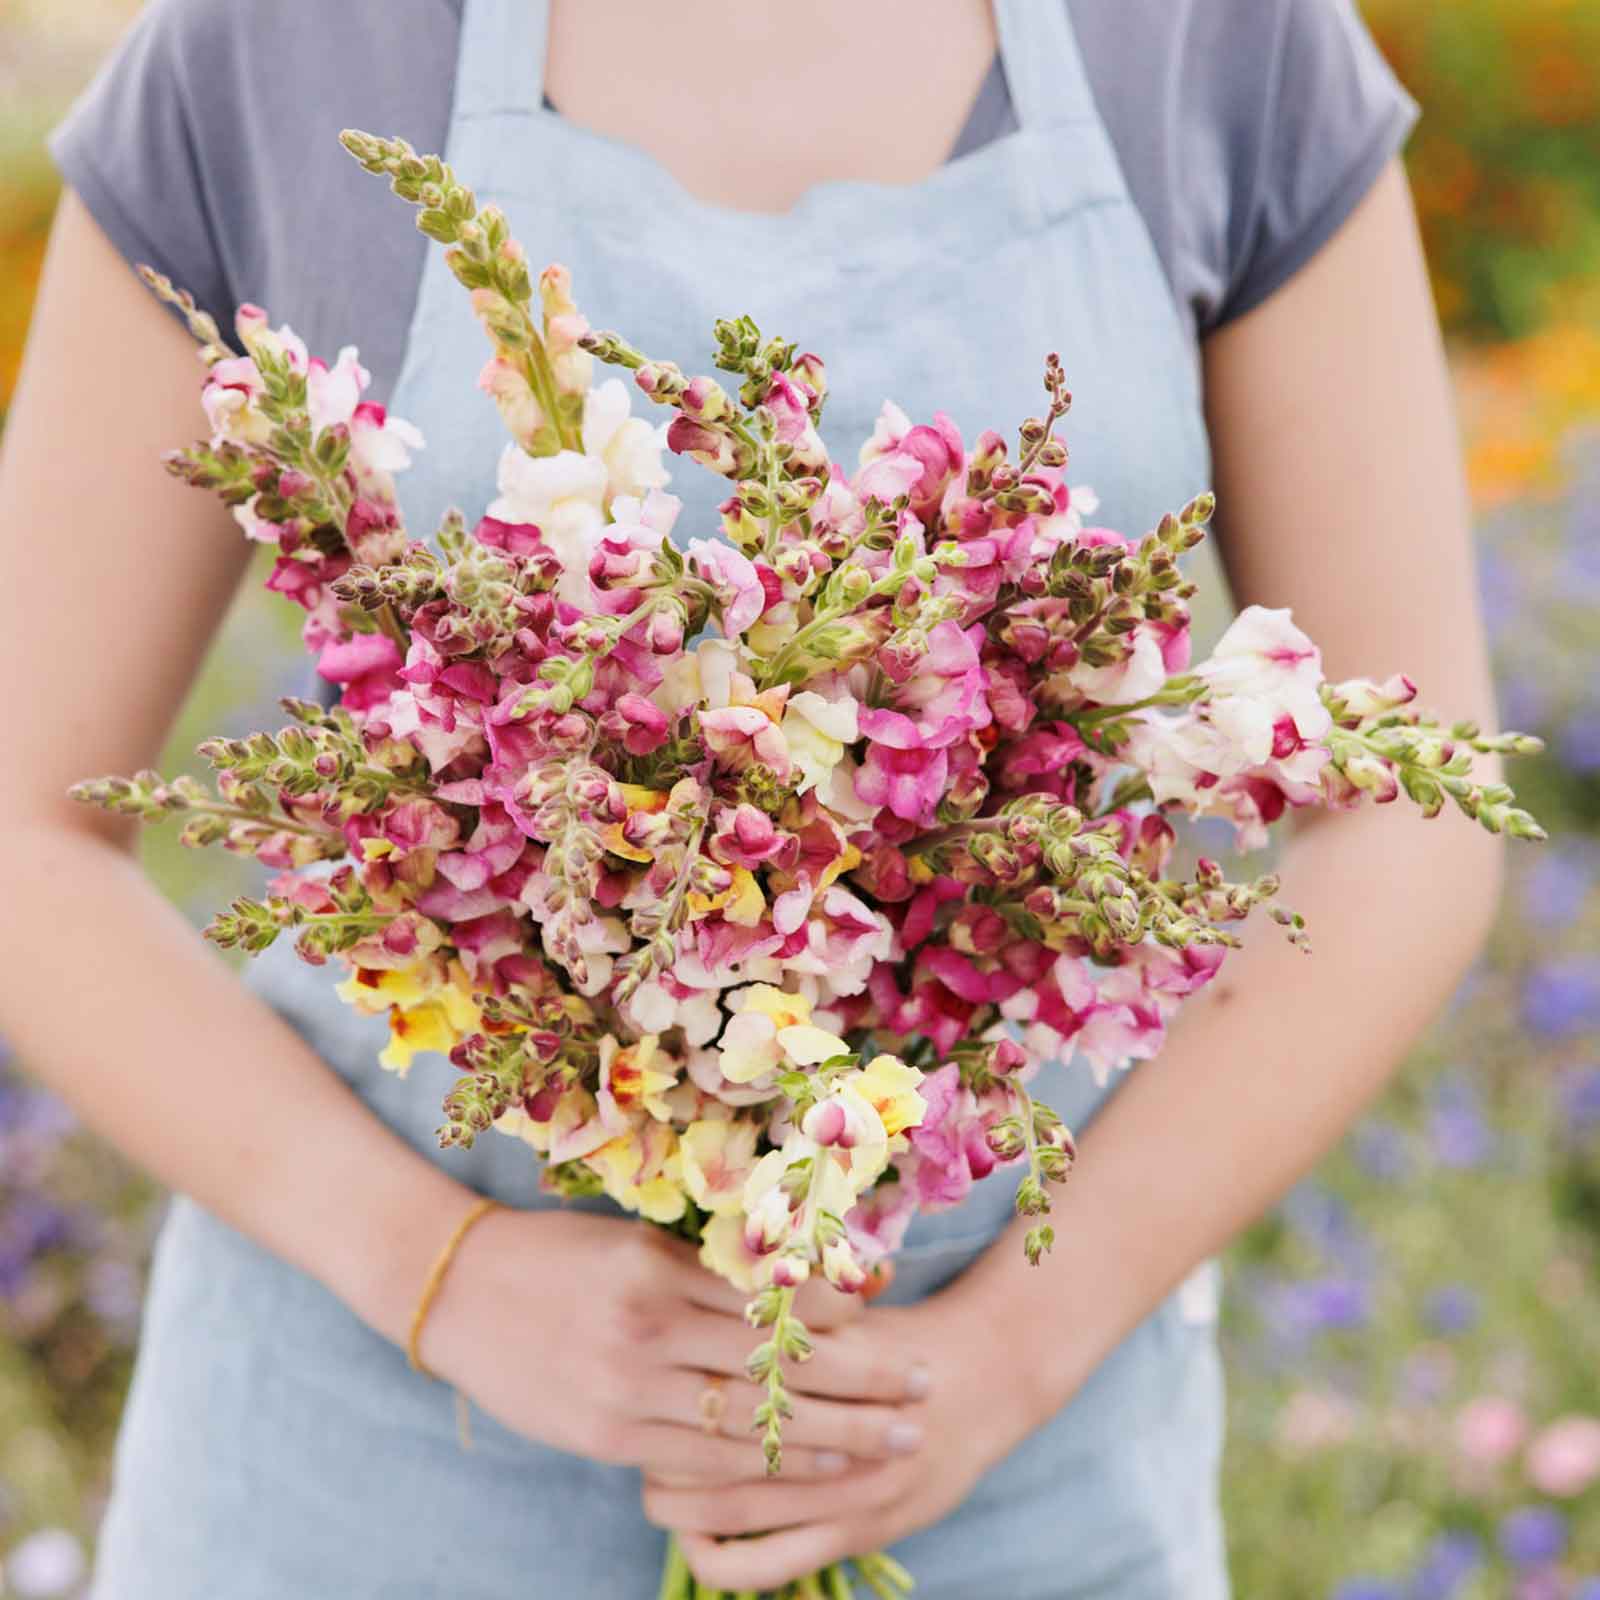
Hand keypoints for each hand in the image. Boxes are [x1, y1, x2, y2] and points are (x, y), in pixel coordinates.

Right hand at [421, 1207, 928, 1482]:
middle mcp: (649, 1329)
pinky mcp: (605, 1435)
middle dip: (859, 1384)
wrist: (454, 1290)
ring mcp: (626, 1389)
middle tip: (922, 1391)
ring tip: (889, 1443)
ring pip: (749, 1422)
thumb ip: (702, 1267)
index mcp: (660, 1268)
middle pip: (776, 1365)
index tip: (890, 1327)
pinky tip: (809, 1474)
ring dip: (829, 1437)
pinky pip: (698, 1460)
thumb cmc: (552, 1253)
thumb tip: (786, 1283)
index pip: (769, 1300)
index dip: (837, 1321)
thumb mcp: (631, 1240)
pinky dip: (760, 1470)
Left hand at [646, 1286, 1050, 1591]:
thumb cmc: (897, 1335)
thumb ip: (780, 1306)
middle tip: (635, 1436)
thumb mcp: (840, 1310)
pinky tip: (695, 1539)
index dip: (670, 1390)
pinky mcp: (855, 1532)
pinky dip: (719, 1560)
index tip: (644, 1384)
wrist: (984, 1377)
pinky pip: (766, 1566)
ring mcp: (841, 1487)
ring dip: (680, 1504)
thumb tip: (700, 1284)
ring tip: (653, 1488)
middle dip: (663, 1444)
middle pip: (714, 1444)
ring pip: (732, 1509)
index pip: (719, 1384)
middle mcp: (828, 1427)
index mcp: (816, 1360)